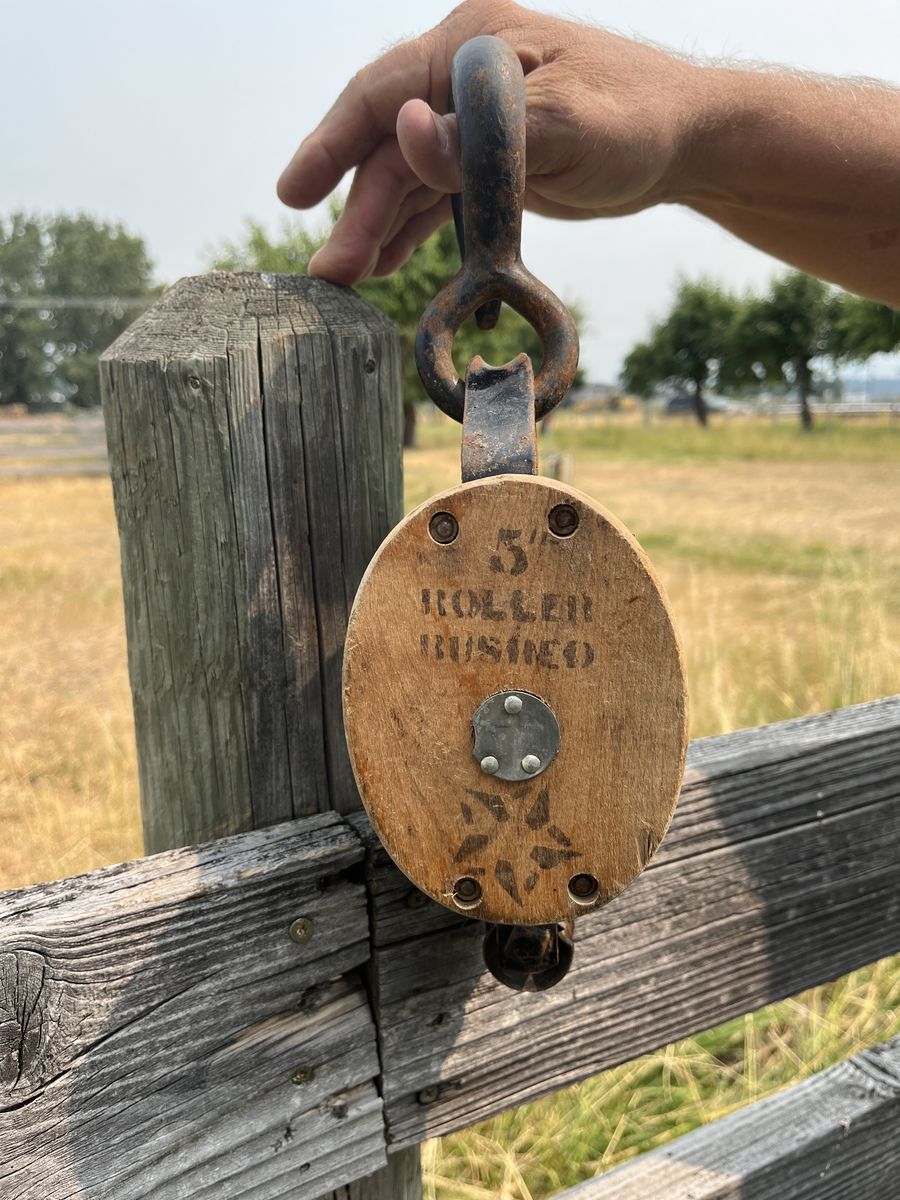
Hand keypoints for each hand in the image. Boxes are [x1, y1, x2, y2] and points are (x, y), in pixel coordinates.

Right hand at [277, 0, 700, 284]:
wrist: (686, 139)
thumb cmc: (635, 118)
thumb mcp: (562, 126)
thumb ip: (480, 139)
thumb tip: (404, 133)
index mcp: (471, 47)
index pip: (381, 92)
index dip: (331, 143)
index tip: (292, 193)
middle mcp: (461, 78)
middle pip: (388, 146)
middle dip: (357, 210)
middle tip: (329, 273)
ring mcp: (471, 121)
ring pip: (407, 178)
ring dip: (377, 228)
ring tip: (348, 281)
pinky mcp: (487, 160)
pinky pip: (435, 196)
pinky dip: (410, 229)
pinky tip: (385, 263)